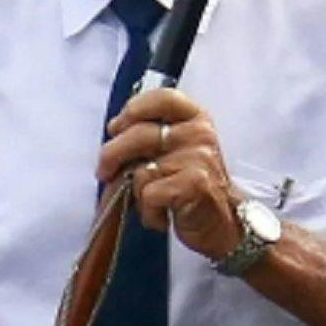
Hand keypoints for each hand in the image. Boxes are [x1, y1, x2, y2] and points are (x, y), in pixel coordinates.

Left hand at [97, 87, 242, 263]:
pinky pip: (149, 194)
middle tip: (103, 171)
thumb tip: (113, 131)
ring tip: (150, 203)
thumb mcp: (178, 152)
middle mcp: (199, 134)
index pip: (162, 99)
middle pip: (139, 135)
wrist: (223, 226)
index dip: (133, 110)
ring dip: (137, 194)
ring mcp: (198, 158)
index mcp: (196, 119)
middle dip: (111, 155)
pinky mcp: (193, 184)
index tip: (115, 128)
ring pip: (141, 170)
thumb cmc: (193, 190)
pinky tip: (161, 218)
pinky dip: (148, 213)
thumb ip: (151, 135)